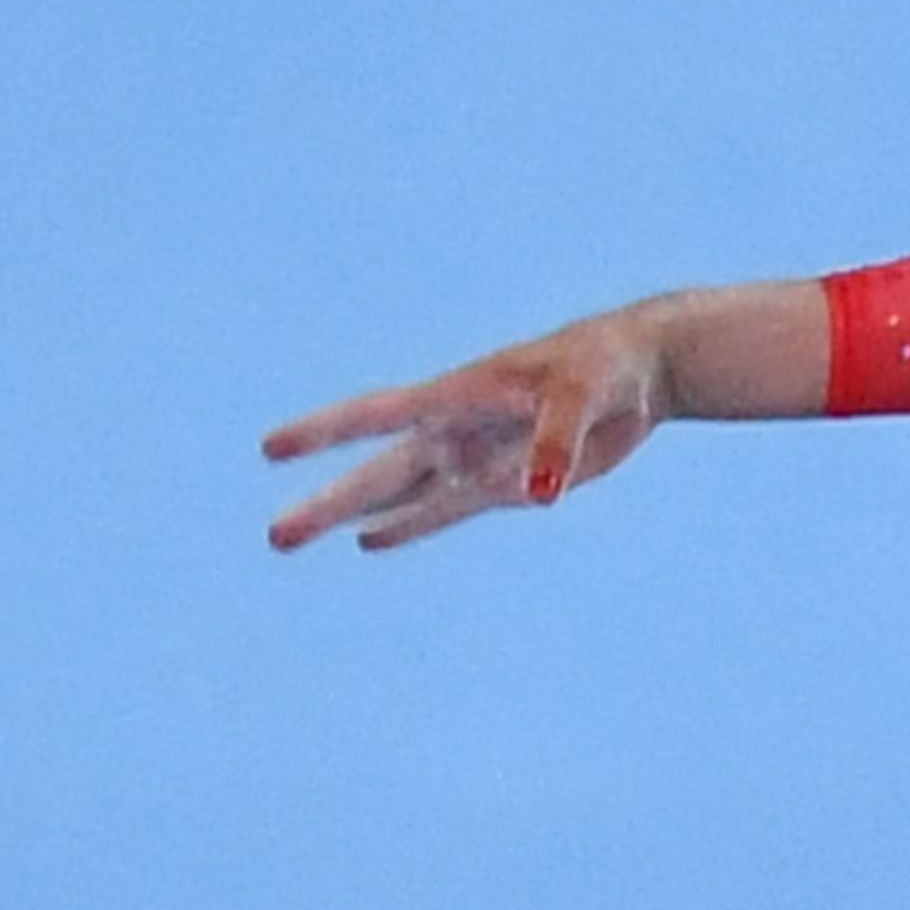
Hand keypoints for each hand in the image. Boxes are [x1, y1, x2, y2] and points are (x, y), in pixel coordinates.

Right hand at [260, 311, 670, 554]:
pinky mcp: (504, 482)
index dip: (323, 433)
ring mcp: (474, 456)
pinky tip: (370, 542)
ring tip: (289, 536)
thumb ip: (555, 441)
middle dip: (326, 502)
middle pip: (376, 473)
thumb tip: (538, 494)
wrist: (638, 370)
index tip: (272, 449)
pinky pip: (446, 510)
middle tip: (275, 539)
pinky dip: (410, 526)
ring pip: (398, 494)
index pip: (376, 416)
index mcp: (457, 396)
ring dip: (351, 516)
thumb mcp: (582, 395)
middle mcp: (453, 429)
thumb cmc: (604, 366)